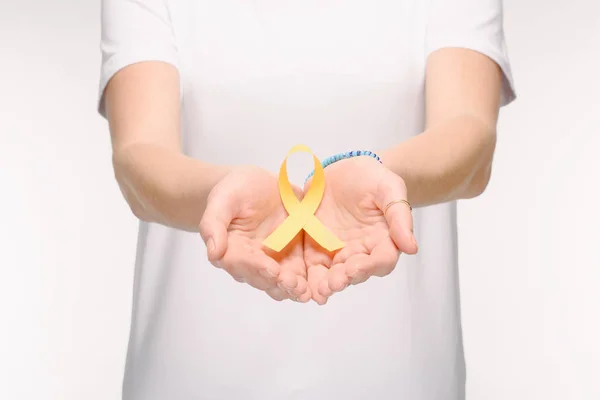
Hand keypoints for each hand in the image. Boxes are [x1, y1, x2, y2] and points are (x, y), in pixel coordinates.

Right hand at [199, 166, 310, 301]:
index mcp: (231, 250)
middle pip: (263, 279)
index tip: (271, 270)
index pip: (241, 263)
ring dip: (293, 289)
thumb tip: (213, 252)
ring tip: (306, 291)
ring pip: (281, 283)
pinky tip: (320, 286)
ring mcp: (272, 262)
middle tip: (294, 285)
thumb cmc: (235, 190)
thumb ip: (214, 223)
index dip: (256, 267)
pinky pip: (300, 275)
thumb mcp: (223, 199)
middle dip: (279, 283)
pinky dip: (308, 282)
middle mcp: (251, 262)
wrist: (256, 185)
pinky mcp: (292, 258)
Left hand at [303, 156, 417, 304]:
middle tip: (333, 283)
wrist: (344, 169)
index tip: (356, 268)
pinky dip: (308, 278)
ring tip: (318, 290)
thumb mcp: (389, 188)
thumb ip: (399, 216)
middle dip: (344, 279)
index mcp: (383, 241)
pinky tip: (300, 284)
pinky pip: (312, 268)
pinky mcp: (316, 250)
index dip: (370, 267)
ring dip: (326, 285)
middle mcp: (362, 252)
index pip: (382, 260)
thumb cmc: (371, 178)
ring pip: (334, 276)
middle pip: (356, 273)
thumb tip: (412, 247)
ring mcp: (338, 253)